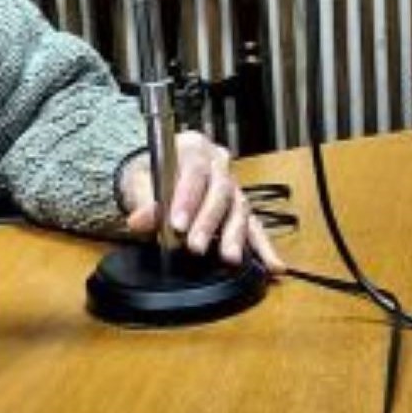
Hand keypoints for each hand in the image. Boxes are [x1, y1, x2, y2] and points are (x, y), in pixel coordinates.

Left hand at [119, 132, 284, 272]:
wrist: (154, 174)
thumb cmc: (149, 174)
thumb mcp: (138, 181)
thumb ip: (142, 201)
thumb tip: (140, 220)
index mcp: (194, 147)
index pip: (195, 170)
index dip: (188, 198)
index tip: (177, 224)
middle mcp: (218, 164)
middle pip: (220, 191)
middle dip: (208, 222)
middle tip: (195, 246)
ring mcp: (233, 186)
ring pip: (239, 208)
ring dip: (234, 236)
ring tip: (229, 257)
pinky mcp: (241, 209)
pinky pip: (255, 227)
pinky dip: (263, 247)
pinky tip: (273, 264)